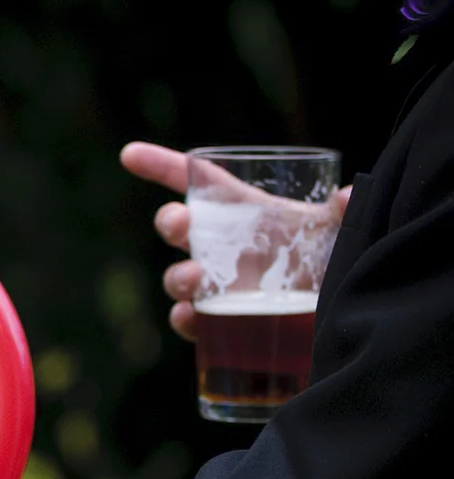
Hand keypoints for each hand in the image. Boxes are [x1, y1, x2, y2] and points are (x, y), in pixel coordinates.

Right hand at [120, 141, 349, 341]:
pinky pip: (193, 322)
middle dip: (171, 222)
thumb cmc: (339, 261)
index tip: (130, 155)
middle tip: (181, 224)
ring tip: (194, 279)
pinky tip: (191, 317)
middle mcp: (226, 247)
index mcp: (248, 212)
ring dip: (178, 276)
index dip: (162, 166)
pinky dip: (186, 320)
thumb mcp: (347, 230)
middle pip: (182, 228)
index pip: (201, 181)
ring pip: (180, 277)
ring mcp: (222, 286)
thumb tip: (345, 197)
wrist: (345, 312)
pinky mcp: (224, 324)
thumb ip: (349, 210)